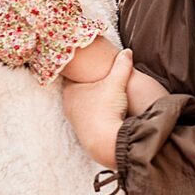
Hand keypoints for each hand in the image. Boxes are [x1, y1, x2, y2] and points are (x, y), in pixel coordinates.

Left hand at [62, 49, 132, 167]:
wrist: (105, 142)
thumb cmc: (106, 109)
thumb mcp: (116, 83)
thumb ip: (121, 66)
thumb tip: (127, 51)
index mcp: (70, 90)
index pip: (71, 74)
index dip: (80, 68)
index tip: (86, 63)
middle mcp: (67, 104)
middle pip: (76, 89)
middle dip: (85, 84)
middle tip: (95, 76)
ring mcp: (73, 119)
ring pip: (80, 104)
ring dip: (90, 100)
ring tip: (101, 94)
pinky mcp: (82, 132)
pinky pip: (86, 117)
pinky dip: (93, 113)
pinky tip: (103, 112)